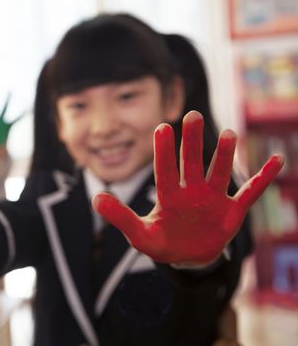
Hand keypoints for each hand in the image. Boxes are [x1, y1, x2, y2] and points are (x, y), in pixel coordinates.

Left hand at [93, 111, 282, 264]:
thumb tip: (95, 198)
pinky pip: (250, 192)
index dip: (163, 151)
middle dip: (192, 142)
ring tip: (229, 134)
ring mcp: (213, 199)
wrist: (187, 257)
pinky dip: (263, 179)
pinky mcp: (231, 211)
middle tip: (193, 115)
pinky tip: (277, 160)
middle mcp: (191, 191)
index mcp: (168, 196)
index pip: (165, 170)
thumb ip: (120, 217)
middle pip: (192, 163)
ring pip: (219, 172)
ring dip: (225, 155)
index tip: (161, 128)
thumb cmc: (161, 243)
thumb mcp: (139, 235)